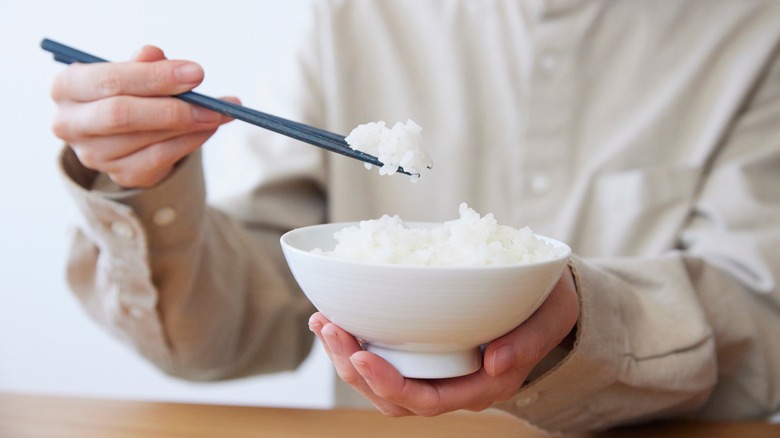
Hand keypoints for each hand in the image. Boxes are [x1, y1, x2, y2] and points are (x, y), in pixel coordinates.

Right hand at [50, 45, 237, 187]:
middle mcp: (71, 124)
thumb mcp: (129, 72)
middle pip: (122, 115)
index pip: (109, 81)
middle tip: (210, 101)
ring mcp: (94, 155)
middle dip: (172, 107)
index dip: (154, 77)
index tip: (195, 73)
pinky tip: (209, 128)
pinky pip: (162, 158)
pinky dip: (191, 142)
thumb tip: (155, 55)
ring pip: (147, 139)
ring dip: (190, 125)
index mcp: (67, 87)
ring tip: (220, 112)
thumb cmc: (125, 91)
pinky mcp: (120, 176)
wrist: (122, 131)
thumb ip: (142, 64)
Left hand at [309, 267, 578, 415]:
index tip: (360, 354)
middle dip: (353, 367)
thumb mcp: (551, 318)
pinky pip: (385, 357)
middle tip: (330, 326)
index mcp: (482, 385)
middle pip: (392, 397)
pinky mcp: (425, 352)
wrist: (547, 301)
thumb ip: (529, 342)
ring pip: (381, 382)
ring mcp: (436, 371)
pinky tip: (338, 315)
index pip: (427, 400)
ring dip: (346, 356)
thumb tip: (494, 364)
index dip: (389, 383)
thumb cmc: (548, 309)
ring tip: (323, 321)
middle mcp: (452, 385)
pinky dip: (357, 340)